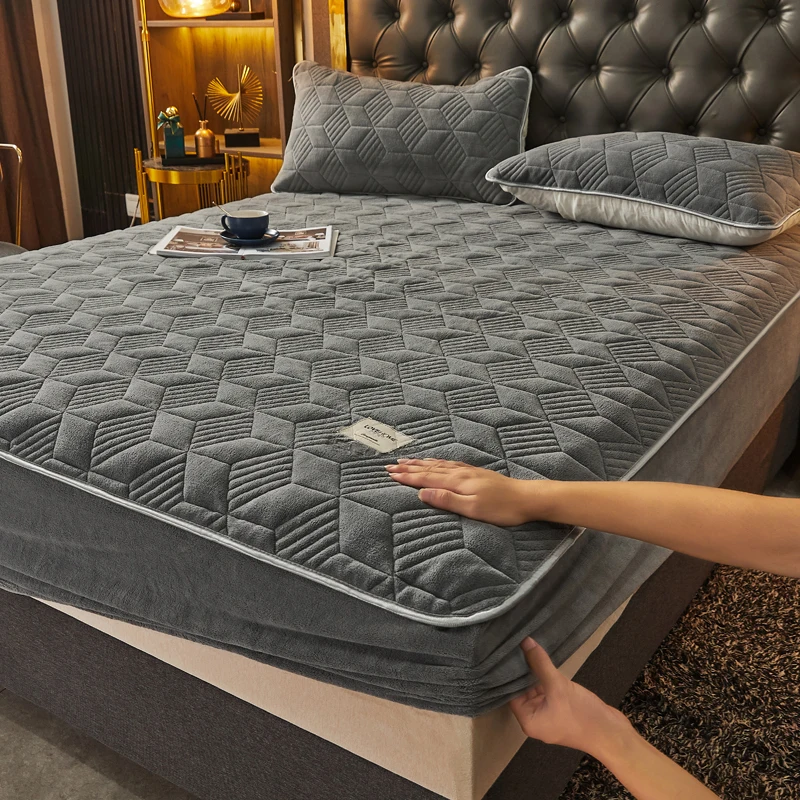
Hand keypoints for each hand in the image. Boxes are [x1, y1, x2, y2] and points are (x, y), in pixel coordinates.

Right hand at [385, 459, 546, 526]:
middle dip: (410, 467)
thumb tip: (422, 493)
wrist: (527, 498)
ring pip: (439, 465)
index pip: (426, 478)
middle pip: (429, 468)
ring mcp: (469, 472)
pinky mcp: (476, 473)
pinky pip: (449, 464)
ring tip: (408, 460)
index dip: (407, 476)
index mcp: (457, 481)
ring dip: (421, 463)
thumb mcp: (472, 508)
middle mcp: (460, 473)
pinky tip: (436, 462)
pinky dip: (437, 462)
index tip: (390, 473)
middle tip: (391, 465)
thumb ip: (447, 499)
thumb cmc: (501, 508)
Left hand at [509, 638, 631, 758]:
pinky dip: (546, 678)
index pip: (510, 693)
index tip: (506, 652)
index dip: (509, 674)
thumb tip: (525, 642)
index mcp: (528, 721)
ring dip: (535, 673)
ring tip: (526, 647)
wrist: (612, 734)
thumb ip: (540, 664)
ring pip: (536, 689)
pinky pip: (548, 690)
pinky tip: (543, 659)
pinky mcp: (561, 709)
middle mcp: (535, 719)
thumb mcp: (558, 686)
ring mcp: (549, 714)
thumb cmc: (581, 715)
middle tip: (515, 645)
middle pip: (522, 691)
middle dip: (522, 671)